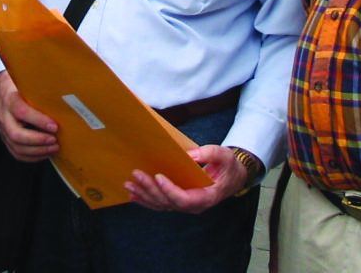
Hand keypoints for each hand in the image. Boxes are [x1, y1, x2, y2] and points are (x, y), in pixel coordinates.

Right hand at [0, 71, 58, 162]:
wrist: (4, 96)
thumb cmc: (22, 93)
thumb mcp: (30, 90)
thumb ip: (41, 99)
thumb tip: (62, 108)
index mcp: (11, 101)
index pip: (22, 112)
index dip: (39, 121)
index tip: (54, 126)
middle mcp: (4, 117)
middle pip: (16, 135)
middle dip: (38, 140)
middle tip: (54, 140)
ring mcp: (2, 131)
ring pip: (17, 147)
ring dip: (38, 151)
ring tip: (53, 148)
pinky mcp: (5, 140)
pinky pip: (17, 154)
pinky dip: (33, 157)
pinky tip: (45, 153)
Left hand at [124, 144, 250, 213]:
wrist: (232, 178)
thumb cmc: (228, 167)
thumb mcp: (225, 156)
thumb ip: (210, 154)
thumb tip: (190, 155)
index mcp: (206, 197)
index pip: (184, 200)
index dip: (170, 190)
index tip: (158, 176)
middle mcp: (193, 205)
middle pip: (168, 202)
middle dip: (150, 188)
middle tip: (136, 174)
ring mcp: (185, 205)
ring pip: (161, 204)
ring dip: (144, 195)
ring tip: (129, 185)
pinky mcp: (178, 201)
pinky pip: (160, 204)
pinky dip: (145, 200)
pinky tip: (133, 196)